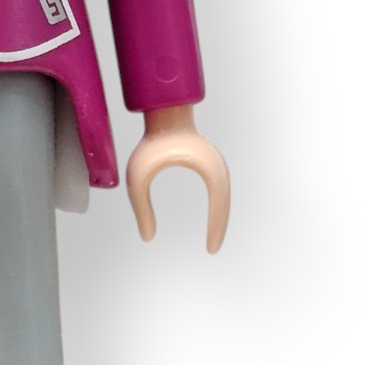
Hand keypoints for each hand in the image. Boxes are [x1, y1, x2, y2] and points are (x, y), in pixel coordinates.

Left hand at [124, 105, 229, 252]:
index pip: (220, 206)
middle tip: (212, 250)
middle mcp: (218, 166)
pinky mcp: (211, 163)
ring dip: (220, 217)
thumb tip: (147, 238)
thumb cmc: (150, 142)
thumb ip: (140, 207)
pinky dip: (217, 207)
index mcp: (207, 168)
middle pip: (225, 204)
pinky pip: (218, 190)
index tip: (211, 249)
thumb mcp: (139, 177)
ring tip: (213, 241)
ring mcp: (217, 163)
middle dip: (220, 227)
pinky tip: (210, 221)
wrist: (163, 113)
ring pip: (224, 197)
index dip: (217, 229)